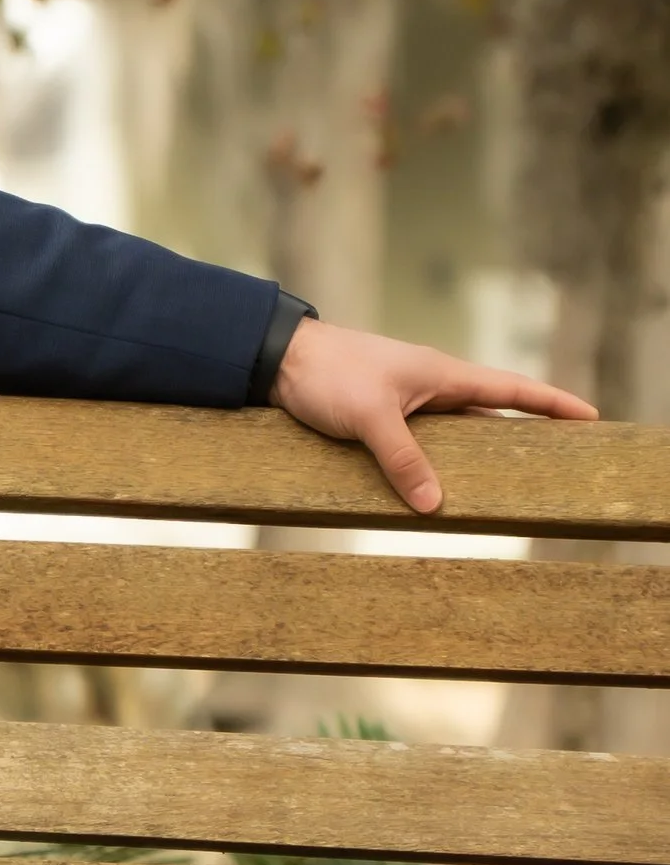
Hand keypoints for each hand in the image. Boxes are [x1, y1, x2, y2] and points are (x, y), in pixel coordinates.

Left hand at [271, 319, 596, 514]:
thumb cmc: (326, 373)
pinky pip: (424, 443)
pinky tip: (439, 490)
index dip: (551, 403)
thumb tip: (434, 506)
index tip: (589, 416)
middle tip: (559, 461)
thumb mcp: (369, 417)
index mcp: (441, 374)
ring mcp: (408, 401)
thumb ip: (402, 459)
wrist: (275, 358)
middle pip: (490, 415)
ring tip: (508, 487)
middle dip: (524, 435)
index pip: (510, 389)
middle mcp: (431, 386)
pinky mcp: (383, 416)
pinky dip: (437, 464)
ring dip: (478, 456)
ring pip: (456, 433)